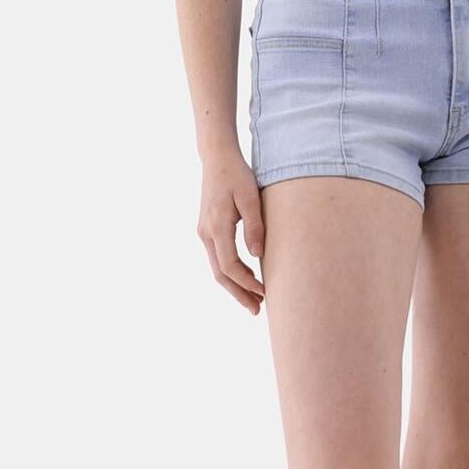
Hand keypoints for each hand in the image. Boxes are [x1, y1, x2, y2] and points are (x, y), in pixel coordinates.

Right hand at [198, 146, 265, 313]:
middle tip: (257, 310)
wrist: (217, 158)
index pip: (229, 266)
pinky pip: (217, 259)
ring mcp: (204, 233)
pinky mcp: (207, 230)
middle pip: (220, 274)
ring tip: (253, 300)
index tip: (264, 291)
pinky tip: (245, 279)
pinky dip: (230, 273)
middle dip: (239, 294)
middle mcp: (206, 233)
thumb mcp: (250, 198)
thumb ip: (255, 226)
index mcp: (217, 227)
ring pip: (217, 269)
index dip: (246, 283)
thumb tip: (257, 256)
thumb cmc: (237, 175)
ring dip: (234, 286)